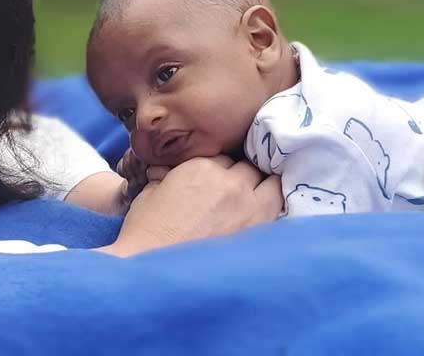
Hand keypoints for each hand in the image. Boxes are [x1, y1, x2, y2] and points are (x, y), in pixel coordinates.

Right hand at [96, 155, 281, 256]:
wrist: (152, 266)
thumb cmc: (145, 231)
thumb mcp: (151, 191)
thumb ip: (168, 176)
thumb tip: (167, 173)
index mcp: (202, 167)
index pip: (224, 158)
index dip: (221, 169)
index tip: (218, 181)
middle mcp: (230, 183)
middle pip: (250, 168)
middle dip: (245, 176)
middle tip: (238, 192)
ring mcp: (248, 208)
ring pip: (273, 186)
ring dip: (266, 190)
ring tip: (257, 202)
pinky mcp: (258, 234)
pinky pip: (277, 211)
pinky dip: (273, 212)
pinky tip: (264, 220)